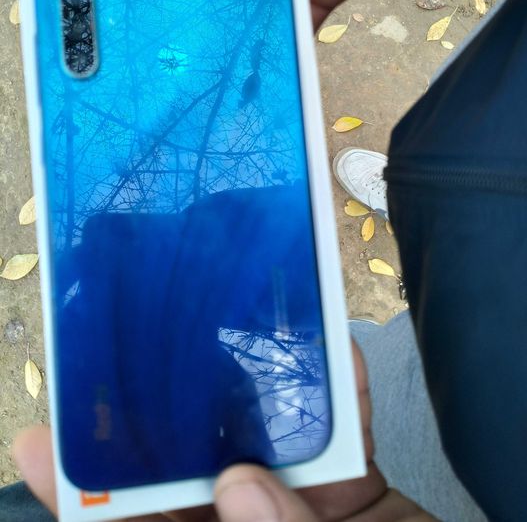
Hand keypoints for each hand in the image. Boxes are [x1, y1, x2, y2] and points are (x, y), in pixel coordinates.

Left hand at [13, 342, 436, 520]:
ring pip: (262, 445)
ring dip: (259, 387)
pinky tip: (337, 350)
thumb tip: (238, 486)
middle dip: (170, 415)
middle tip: (138, 339)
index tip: (36, 440)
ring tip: (236, 321)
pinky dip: (342, 396)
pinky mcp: (354, 494)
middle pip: (191, 480)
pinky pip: (341, 438)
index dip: (87, 500)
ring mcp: (298, 513)